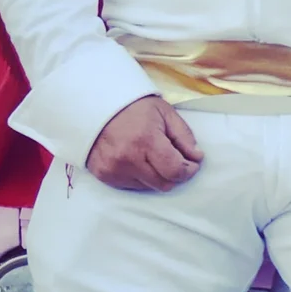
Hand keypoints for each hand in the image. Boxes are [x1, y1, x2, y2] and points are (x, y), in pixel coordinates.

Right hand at [84, 94, 204, 191]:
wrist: (94, 104)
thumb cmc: (133, 107)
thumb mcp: (164, 113)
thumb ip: (184, 136)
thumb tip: (197, 157)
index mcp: (146, 140)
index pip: (176, 171)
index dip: (189, 170)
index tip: (192, 162)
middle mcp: (129, 159)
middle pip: (164, 184)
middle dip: (175, 174)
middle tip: (176, 160)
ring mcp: (114, 169)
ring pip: (149, 187)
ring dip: (158, 176)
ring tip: (154, 157)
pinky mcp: (104, 175)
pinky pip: (132, 186)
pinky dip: (141, 177)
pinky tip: (138, 160)